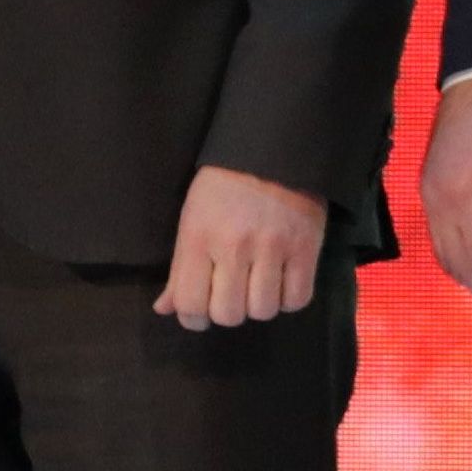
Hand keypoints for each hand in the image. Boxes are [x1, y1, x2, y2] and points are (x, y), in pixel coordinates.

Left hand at [156, 166, 325, 331]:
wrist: (272, 150)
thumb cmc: (222, 187)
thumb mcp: (191, 220)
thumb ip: (179, 268)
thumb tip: (165, 309)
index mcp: (198, 237)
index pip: (191, 304)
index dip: (193, 319)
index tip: (200, 313)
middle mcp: (234, 246)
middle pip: (229, 314)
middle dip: (228, 312)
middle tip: (231, 295)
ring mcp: (273, 248)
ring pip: (263, 311)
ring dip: (259, 305)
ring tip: (257, 285)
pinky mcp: (306, 248)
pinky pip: (297, 299)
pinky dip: (288, 299)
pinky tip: (281, 283)